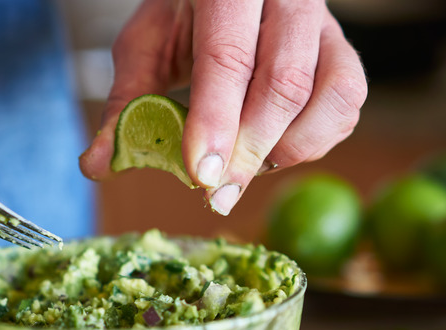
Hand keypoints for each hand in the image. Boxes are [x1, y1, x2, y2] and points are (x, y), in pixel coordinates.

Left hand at [79, 0, 367, 214]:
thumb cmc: (185, 14)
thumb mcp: (146, 45)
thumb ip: (128, 100)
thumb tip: (99, 164)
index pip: (228, 56)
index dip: (216, 120)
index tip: (199, 174)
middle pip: (284, 82)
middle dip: (248, 150)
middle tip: (215, 194)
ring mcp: (325, 25)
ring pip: (331, 96)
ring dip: (285, 149)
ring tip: (242, 166)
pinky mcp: (344, 53)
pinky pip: (346, 106)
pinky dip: (311, 142)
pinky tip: (271, 149)